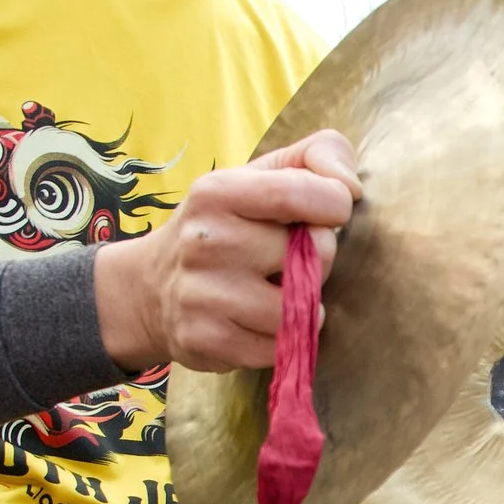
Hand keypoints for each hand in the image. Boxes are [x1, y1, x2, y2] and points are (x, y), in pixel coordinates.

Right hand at [93, 129, 361, 371]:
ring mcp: (202, 295)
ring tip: (274, 291)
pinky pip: (279, 348)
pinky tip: (256, 321)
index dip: (334, 206)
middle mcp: (206, 242)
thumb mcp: (263, 175)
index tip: (328, 213)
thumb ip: (319, 154)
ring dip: (302, 305)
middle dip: (318, 259)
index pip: (302, 193)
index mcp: (218, 191)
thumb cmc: (228, 225)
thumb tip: (351, 186)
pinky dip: (280, 339)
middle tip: (290, 258)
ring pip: (300, 309)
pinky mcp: (205, 341)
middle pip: (315, 255)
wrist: (152, 288)